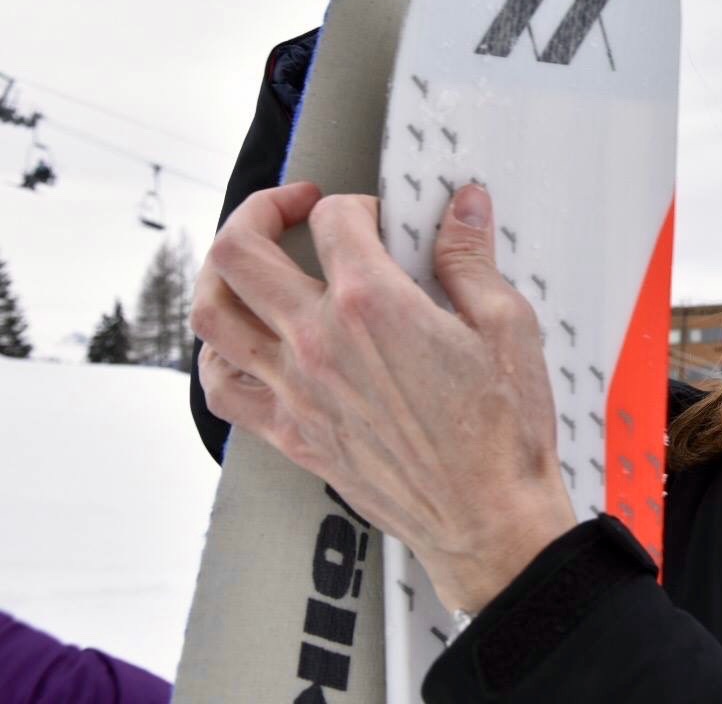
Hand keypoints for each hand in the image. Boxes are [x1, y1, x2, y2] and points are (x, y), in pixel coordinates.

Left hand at [194, 182, 576, 611]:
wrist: (488, 518)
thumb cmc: (503, 433)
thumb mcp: (508, 326)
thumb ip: (471, 259)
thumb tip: (463, 208)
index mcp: (373, 307)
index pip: (332, 220)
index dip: (356, 204)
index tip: (380, 218)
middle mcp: (318, 344)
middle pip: (238, 253)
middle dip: (262, 211)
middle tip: (295, 207)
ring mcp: (295, 391)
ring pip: (212, 313)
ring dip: (224, 272)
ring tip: (254, 260)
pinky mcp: (291, 433)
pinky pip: (221, 386)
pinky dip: (219, 351)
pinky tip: (248, 339)